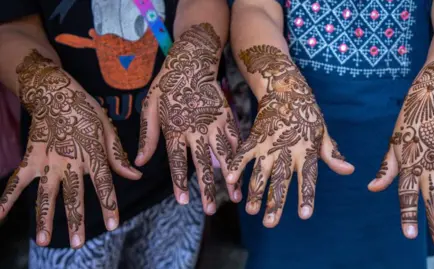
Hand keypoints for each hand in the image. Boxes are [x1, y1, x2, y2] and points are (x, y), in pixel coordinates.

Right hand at [0, 50, 141, 247]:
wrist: (54, 91)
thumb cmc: (85, 110)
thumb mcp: (107, 129)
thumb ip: (118, 156)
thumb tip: (136, 175)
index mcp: (92, 153)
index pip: (103, 184)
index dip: (108, 204)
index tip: (112, 225)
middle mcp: (70, 161)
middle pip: (73, 195)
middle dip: (76, 220)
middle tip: (78, 243)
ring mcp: (47, 161)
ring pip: (46, 194)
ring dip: (45, 217)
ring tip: (43, 240)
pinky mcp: (30, 158)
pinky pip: (17, 181)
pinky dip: (6, 199)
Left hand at [135, 23, 241, 214]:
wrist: (192, 62)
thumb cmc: (167, 85)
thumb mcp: (149, 106)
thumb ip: (148, 136)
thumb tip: (140, 162)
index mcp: (175, 129)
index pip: (177, 162)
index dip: (180, 182)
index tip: (184, 201)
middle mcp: (195, 130)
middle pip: (202, 164)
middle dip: (207, 188)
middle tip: (211, 209)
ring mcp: (213, 124)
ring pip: (223, 155)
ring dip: (229, 177)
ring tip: (234, 196)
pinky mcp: (226, 116)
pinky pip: (234, 138)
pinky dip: (238, 155)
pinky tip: (243, 169)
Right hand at [226, 45, 354, 226]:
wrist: (286, 88)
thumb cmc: (307, 112)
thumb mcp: (323, 131)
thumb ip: (331, 153)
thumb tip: (349, 171)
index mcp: (307, 151)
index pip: (308, 179)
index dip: (306, 197)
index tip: (304, 215)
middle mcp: (288, 150)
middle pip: (281, 182)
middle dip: (275, 203)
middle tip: (270, 223)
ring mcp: (269, 144)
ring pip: (261, 172)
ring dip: (255, 192)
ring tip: (251, 210)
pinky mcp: (255, 137)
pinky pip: (243, 154)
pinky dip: (235, 165)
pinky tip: (230, 179)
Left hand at [369, 43, 433, 248]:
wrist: (431, 97)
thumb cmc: (408, 124)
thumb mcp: (393, 145)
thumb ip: (386, 170)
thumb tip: (372, 189)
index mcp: (409, 165)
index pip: (407, 195)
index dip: (408, 216)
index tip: (410, 235)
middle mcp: (428, 166)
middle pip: (433, 199)